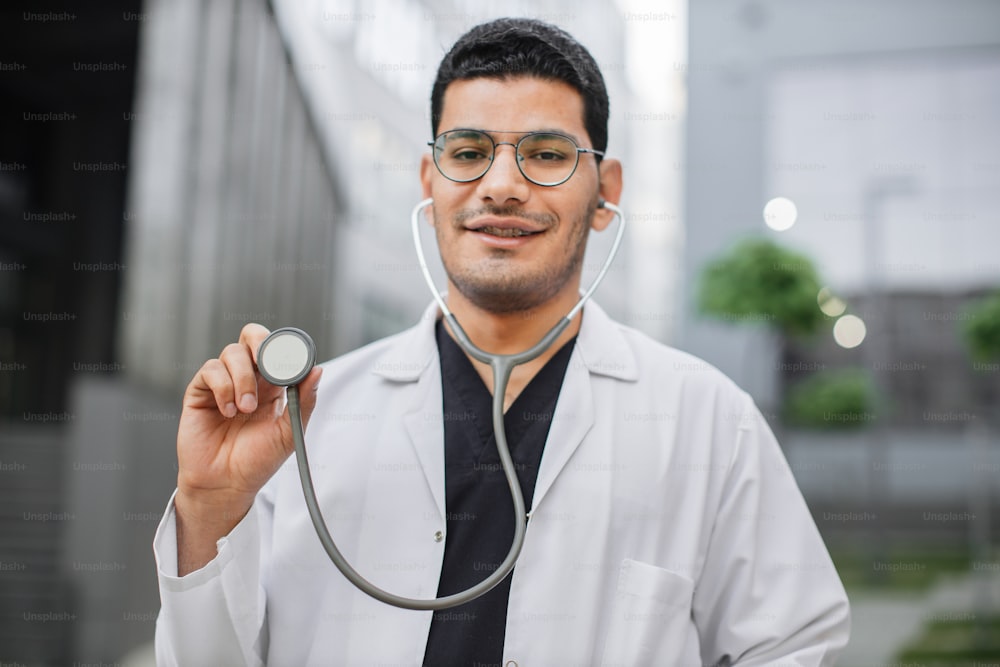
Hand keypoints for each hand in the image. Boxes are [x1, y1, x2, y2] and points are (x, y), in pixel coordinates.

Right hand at [173, 323, 321, 573]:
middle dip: (260, 342)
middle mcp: (249, 378)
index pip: (278, 350)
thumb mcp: (289, 432)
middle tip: (265, 362)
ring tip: (245, 409)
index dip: (285, 348)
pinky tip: (228, 411)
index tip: (291, 360)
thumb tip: (318, 369)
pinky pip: (210, 370)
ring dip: (242, 378)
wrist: (226, 485)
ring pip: (232, 352)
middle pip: (252, 337)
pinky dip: (222, 387)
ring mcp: (223, 383)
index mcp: (273, 385)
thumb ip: (304, 400)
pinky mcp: (200, 392)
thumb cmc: (258, 461)